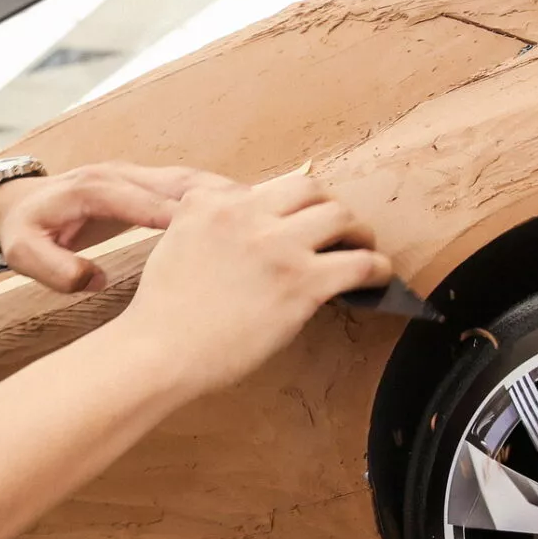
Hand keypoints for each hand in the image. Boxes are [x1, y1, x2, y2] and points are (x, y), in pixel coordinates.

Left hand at [0, 163, 239, 293]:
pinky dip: (219, 198)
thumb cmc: (22, 233)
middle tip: (262, 218)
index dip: (174, 215)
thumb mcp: (24, 255)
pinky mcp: (144, 185)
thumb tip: (92, 281)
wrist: (15, 206)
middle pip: (176, 182)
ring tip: (271, 214)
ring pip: (189, 181)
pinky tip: (249, 215)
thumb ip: (54, 270)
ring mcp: (133, 176)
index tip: (212, 232)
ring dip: (227, 195)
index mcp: (90, 190)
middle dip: (219, 198)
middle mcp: (117, 175)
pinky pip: (187, 188)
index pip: (139, 200)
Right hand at [115, 175, 392, 397]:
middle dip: (327, 207)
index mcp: (211, 204)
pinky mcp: (302, 283)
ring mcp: (277, 247)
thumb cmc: (163, 313)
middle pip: (309, 189)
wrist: (159, 351)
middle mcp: (247, 216)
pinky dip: (377, 268)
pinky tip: (377, 278)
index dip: (288, 206)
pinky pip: (361, 263)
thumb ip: (206, 225)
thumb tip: (245, 234)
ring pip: (341, 216)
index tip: (297, 222)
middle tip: (335, 230)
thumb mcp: (174, 244)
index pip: (265, 187)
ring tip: (361, 248)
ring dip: (357, 231)